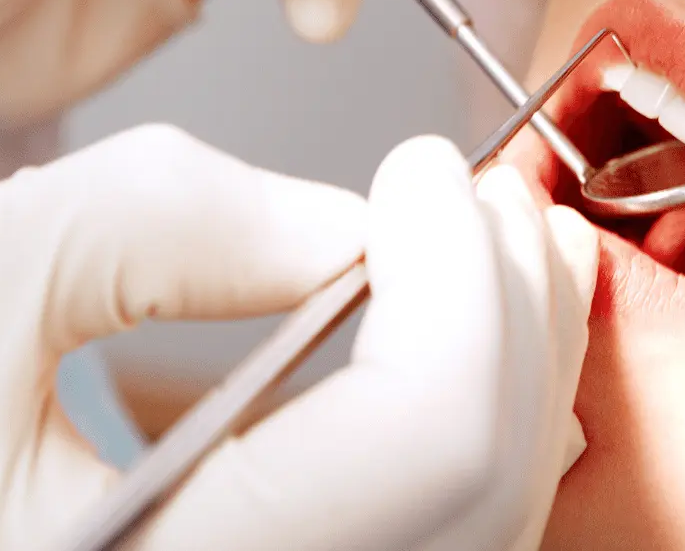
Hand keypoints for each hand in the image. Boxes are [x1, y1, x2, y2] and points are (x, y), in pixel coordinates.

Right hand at [16, 135, 596, 550]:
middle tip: (481, 191)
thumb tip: (347, 228)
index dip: (458, 272)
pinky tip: (472, 329)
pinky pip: (459, 520)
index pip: (437, 432)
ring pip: (495, 508)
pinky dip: (490, 405)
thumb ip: (163, 221)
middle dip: (510, 297)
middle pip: (489, 473)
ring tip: (500, 241)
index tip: (419, 168)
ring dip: (521, 347)